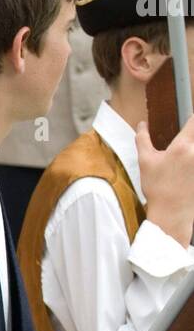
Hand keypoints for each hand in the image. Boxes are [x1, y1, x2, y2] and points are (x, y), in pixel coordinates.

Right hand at [137, 114, 193, 247]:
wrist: (171, 214)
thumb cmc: (158, 188)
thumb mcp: (145, 161)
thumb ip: (143, 139)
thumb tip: (142, 124)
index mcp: (183, 147)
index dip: (192, 116)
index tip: (189, 117)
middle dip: (190, 137)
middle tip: (182, 144)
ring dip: (190, 151)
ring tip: (181, 161)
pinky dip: (191, 163)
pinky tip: (185, 172)